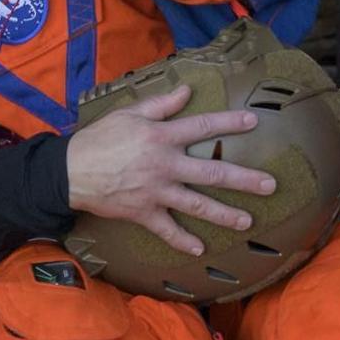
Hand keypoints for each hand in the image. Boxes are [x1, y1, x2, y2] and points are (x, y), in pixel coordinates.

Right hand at [65, 86, 278, 254]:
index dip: (228, 123)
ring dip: (225, 215)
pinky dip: (183, 241)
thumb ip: (161, 104)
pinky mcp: (144, 213)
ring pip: (197, 205)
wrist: (69, 171)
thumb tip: (187, 90)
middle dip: (244, 179)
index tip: (253, 122)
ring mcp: (156, 192)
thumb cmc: (99, 138)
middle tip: (270, 185)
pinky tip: (201, 249)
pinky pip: (167, 230)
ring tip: (248, 222)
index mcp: (161, 137)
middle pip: (212, 173)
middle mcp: (165, 165)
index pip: (202, 127)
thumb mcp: (128, 113)